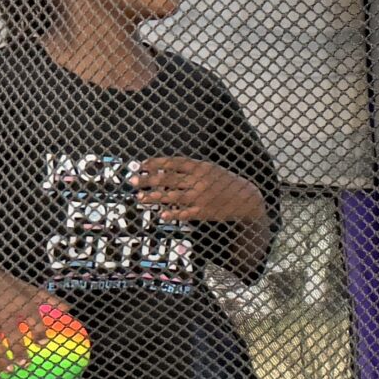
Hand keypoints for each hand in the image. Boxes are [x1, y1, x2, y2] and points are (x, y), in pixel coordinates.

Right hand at [0, 283, 68, 378]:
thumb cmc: (6, 285)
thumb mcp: (26, 287)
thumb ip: (46, 299)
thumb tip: (68, 308)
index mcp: (17, 299)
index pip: (29, 314)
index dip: (36, 328)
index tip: (43, 342)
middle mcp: (1, 309)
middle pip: (9, 331)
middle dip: (16, 348)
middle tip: (25, 364)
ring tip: (8, 372)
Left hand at [134, 157, 263, 224]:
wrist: (247, 198)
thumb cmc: (224, 182)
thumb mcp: (210, 169)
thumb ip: (190, 169)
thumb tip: (162, 170)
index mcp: (201, 167)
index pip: (174, 163)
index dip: (156, 164)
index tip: (141, 165)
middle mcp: (199, 181)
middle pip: (168, 179)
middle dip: (148, 180)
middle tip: (132, 181)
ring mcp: (201, 197)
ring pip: (172, 196)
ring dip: (154, 197)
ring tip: (140, 198)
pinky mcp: (204, 212)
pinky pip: (184, 213)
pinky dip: (172, 214)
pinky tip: (161, 214)